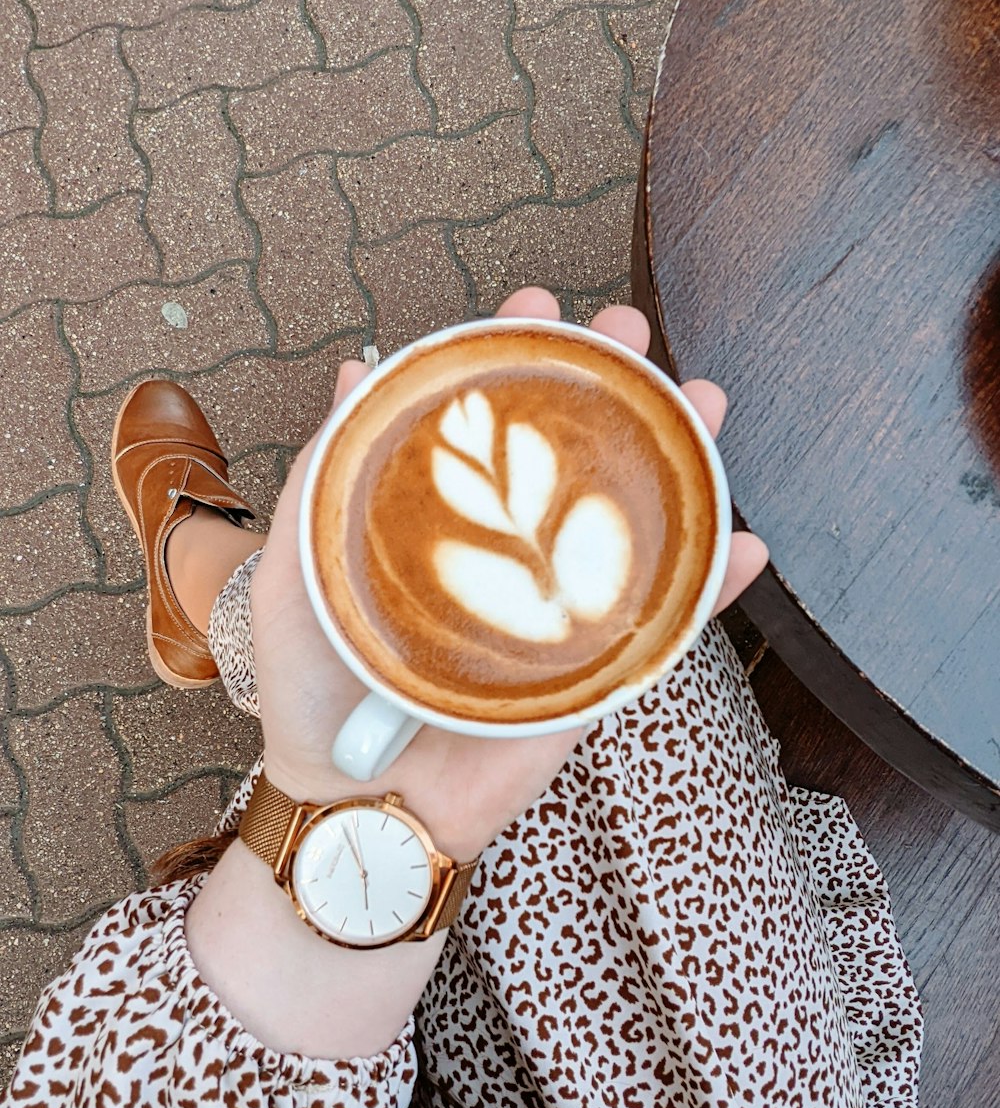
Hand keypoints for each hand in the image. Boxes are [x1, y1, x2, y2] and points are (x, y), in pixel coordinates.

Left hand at [250, 288, 767, 860]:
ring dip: (682, 461)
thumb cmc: (313, 692)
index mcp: (441, 523)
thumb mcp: (296, 573)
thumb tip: (359, 369)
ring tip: (706, 399)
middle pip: (572, 457)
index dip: (516, 356)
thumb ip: (324, 478)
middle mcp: (505, 556)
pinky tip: (746, 546)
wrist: (351, 807)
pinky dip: (712, 591)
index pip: (489, 421)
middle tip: (631, 328)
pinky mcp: (591, 676)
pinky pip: (665, 628)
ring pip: (633, 525)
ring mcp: (556, 612)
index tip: (536, 300)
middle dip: (610, 384)